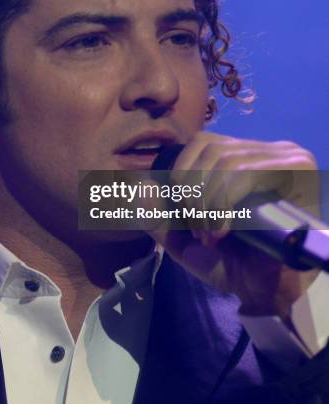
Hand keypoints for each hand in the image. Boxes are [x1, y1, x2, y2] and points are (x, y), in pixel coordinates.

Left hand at [147, 132, 319, 320]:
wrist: (268, 293)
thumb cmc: (231, 261)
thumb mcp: (184, 238)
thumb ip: (159, 215)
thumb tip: (142, 186)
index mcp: (242, 157)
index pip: (202, 143)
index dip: (182, 173)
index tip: (185, 217)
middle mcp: (267, 150)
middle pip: (211, 150)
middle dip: (192, 194)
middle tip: (198, 233)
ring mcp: (285, 156)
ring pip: (224, 162)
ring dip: (206, 202)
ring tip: (210, 236)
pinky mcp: (296, 170)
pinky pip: (244, 174)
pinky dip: (222, 203)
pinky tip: (221, 232)